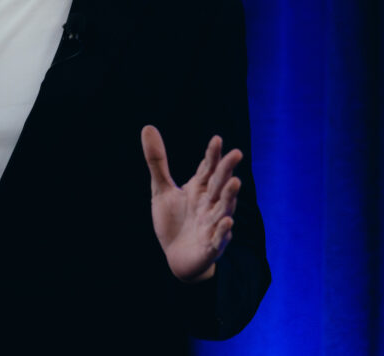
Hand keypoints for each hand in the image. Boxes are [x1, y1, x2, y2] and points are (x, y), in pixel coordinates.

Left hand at [140, 126, 241, 282]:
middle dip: (227, 170)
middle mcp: (209, 204)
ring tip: (235, 182)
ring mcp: (212, 224)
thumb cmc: (173, 221)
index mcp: (199, 189)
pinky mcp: (211, 245)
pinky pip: (218, 237)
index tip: (217, 139)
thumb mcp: (161, 190)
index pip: (207, 169)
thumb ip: (157, 161)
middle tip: (236, 153)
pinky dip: (223, 230)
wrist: (177, 257)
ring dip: (230, 196)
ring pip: (223, 209)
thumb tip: (147, 127)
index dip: (212, 155)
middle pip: (219, 185)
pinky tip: (227, 221)